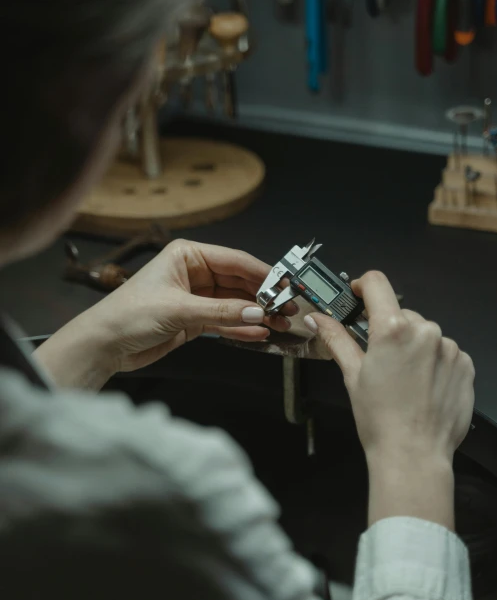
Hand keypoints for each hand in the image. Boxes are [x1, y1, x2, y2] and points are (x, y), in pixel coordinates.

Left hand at [36, 239, 297, 387]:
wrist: (104, 344)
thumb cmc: (130, 314)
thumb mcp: (180, 310)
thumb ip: (222, 312)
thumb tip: (258, 312)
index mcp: (188, 255)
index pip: (235, 261)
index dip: (263, 273)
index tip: (285, 286)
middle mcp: (194, 272)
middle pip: (239, 282)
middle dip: (264, 296)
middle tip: (288, 308)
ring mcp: (196, 297)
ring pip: (235, 303)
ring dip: (257, 314)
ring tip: (282, 323)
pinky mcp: (194, 320)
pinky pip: (226, 320)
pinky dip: (243, 327)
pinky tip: (261, 332)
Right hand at [304, 271, 474, 528]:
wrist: (414, 454)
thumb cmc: (379, 419)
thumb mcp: (352, 375)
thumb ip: (337, 339)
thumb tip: (317, 318)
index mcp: (393, 329)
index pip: (377, 284)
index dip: (363, 286)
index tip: (358, 295)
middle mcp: (426, 331)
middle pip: (401, 313)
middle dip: (389, 329)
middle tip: (379, 358)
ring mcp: (449, 347)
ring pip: (424, 333)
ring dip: (413, 346)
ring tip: (403, 379)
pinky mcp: (465, 364)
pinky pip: (444, 351)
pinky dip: (432, 361)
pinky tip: (422, 385)